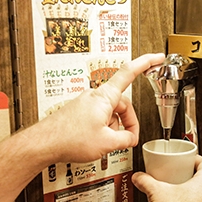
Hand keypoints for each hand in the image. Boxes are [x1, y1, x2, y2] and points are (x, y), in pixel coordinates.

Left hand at [32, 53, 165, 164]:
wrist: (44, 143)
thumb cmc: (69, 139)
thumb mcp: (107, 143)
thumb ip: (125, 139)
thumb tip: (130, 138)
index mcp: (105, 97)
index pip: (129, 73)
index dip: (146, 62)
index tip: (157, 57)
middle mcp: (95, 96)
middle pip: (122, 103)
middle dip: (128, 122)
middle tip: (128, 138)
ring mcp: (86, 104)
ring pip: (111, 113)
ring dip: (114, 128)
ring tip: (107, 143)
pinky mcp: (79, 113)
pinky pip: (99, 117)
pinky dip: (103, 129)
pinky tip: (96, 141)